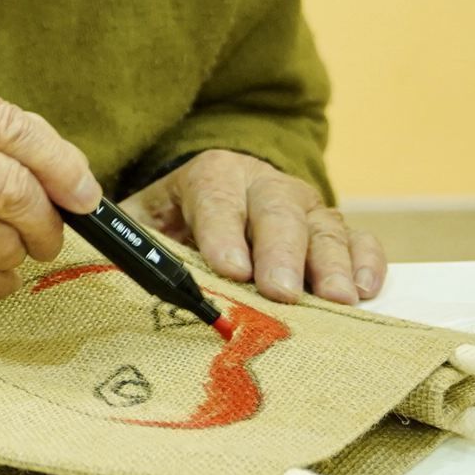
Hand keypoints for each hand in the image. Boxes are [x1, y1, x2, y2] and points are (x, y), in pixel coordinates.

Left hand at [121, 150, 382, 304]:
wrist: (210, 207)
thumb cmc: (173, 224)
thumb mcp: (143, 223)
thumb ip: (133, 238)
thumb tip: (107, 262)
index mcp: (211, 175)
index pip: (217, 197)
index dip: (223, 231)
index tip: (228, 268)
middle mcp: (263, 184)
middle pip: (278, 210)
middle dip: (280, 253)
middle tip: (280, 292)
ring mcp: (304, 206)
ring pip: (325, 226)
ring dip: (331, 264)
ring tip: (335, 299)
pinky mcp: (333, 230)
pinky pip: (360, 240)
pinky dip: (367, 262)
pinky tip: (364, 290)